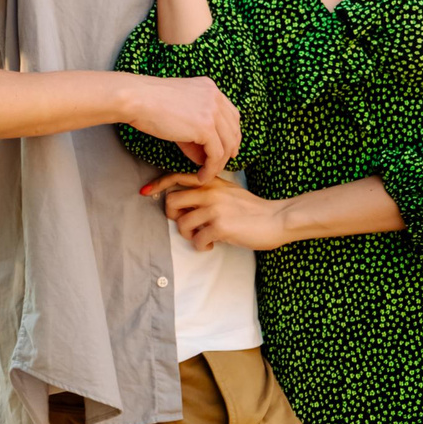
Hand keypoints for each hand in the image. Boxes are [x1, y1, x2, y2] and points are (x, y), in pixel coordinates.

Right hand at [116, 73, 240, 182]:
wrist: (136, 99)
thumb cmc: (148, 102)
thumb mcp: (179, 110)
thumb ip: (195, 128)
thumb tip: (203, 156)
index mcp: (209, 87)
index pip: (231, 114)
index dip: (231, 133)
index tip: (226, 148)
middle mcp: (215, 97)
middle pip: (233, 129)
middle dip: (229, 150)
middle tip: (219, 165)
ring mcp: (212, 112)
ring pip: (226, 145)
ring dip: (218, 163)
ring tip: (206, 174)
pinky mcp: (206, 128)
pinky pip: (216, 155)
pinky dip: (210, 169)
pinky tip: (201, 176)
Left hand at [142, 173, 290, 251]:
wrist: (277, 219)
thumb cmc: (253, 209)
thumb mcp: (228, 191)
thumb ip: (208, 192)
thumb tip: (184, 201)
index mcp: (211, 182)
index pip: (177, 177)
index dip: (157, 185)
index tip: (146, 192)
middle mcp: (210, 193)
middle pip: (171, 202)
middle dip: (173, 217)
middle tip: (187, 225)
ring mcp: (214, 209)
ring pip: (181, 224)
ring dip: (188, 235)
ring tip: (203, 237)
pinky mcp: (220, 227)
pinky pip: (196, 240)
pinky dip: (201, 246)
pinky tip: (211, 245)